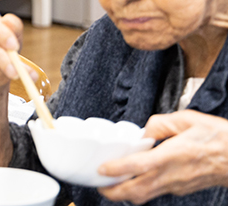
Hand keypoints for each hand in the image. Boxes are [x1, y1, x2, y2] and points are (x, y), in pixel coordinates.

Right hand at [0, 4, 25, 89]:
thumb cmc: (4, 40)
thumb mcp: (13, 30)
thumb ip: (13, 24)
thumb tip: (8, 22)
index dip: (1, 34)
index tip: (14, 47)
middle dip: (1, 56)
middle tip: (16, 68)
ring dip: (1, 67)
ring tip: (16, 72)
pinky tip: (3, 73)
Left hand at [98, 110, 227, 202]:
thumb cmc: (218, 138)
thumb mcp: (188, 119)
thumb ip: (161, 123)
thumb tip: (144, 131)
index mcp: (171, 155)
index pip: (138, 167)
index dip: (116, 170)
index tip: (101, 169)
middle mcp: (172, 175)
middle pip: (136, 191)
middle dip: (113, 193)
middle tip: (100, 185)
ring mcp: (177, 185)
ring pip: (144, 196)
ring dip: (125, 194)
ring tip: (112, 184)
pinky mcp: (181, 189)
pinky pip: (155, 192)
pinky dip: (141, 190)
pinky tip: (136, 179)